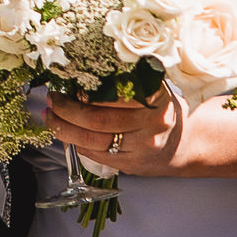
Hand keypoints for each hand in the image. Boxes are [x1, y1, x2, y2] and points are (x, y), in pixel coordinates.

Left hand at [29, 86, 185, 174]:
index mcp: (155, 98)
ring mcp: (143, 147)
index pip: (114, 95)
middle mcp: (151, 124)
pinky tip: (65, 134)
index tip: (67, 84)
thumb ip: (128, 80)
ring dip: (65, 128)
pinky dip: (76, 143)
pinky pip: (97, 155)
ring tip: (51, 117)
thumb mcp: (154, 89)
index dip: (85, 91)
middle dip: (68, 109)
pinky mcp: (133, 165)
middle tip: (52, 99)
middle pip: (99, 119)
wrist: (185, 144)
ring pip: (94, 140)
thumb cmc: (160, 110)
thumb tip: (82, 72)